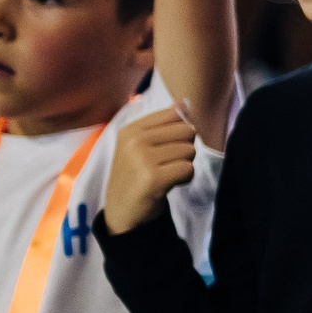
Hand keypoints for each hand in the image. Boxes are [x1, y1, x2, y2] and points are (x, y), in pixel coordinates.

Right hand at [102, 107, 197, 234]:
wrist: (122, 210)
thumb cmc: (136, 175)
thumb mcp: (142, 145)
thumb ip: (164, 124)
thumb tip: (185, 102)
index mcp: (131, 129)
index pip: (174, 115)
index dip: (181, 132)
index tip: (167, 147)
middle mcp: (134, 140)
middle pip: (187, 132)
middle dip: (185, 149)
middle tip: (168, 164)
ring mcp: (142, 159)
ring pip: (190, 151)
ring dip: (185, 165)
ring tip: (166, 174)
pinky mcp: (152, 178)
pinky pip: (188, 169)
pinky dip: (185, 178)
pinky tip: (169, 184)